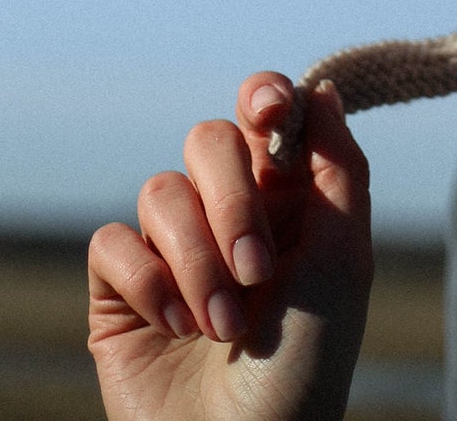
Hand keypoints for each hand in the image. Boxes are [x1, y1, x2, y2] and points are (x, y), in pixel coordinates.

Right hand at [89, 73, 370, 420]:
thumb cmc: (305, 367)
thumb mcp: (344, 262)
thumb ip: (339, 168)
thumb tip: (323, 89)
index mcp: (285, 200)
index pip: (264, 114)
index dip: (263, 95)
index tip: (270, 112)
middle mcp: (226, 215)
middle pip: (208, 139)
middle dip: (233, 200)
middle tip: (256, 271)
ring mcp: (169, 251)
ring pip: (160, 191)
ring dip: (196, 260)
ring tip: (222, 327)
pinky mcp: (120, 290)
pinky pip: (112, 241)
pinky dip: (148, 282)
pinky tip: (174, 328)